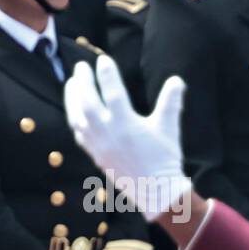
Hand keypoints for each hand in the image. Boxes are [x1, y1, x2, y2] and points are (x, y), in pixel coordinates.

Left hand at [63, 55, 190, 219]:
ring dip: (73, 99)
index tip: (102, 60)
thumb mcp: (169, 126)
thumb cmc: (164, 157)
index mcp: (127, 123)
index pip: (112, 93)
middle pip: (88, 102)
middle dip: (82, 82)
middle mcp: (109, 133)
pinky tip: (76, 111)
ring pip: (78, 118)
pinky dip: (75, 119)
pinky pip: (79, 134)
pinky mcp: (96, 155)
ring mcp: (99, 145)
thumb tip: (176, 80)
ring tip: (72, 84)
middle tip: (81, 66)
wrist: (156, 190)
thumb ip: (171, 101)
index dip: (107, 74)